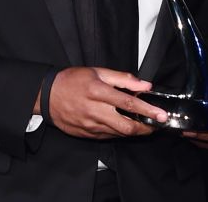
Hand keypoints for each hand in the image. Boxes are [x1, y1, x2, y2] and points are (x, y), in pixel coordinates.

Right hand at [46, 66, 168, 139]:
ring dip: (134, 131)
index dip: (148, 110)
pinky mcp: (87, 134)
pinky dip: (119, 132)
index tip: (161, 114)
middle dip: (146, 128)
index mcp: (98, 92)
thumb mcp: (97, 72)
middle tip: (156, 124)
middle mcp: (95, 111)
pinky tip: (124, 125)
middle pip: (126, 126)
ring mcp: (90, 126)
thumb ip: (122, 78)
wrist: (47, 96)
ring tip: (144, 124)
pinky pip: (108, 136)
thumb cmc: (72, 81)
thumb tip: (144, 85)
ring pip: (119, 133)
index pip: (129, 103)